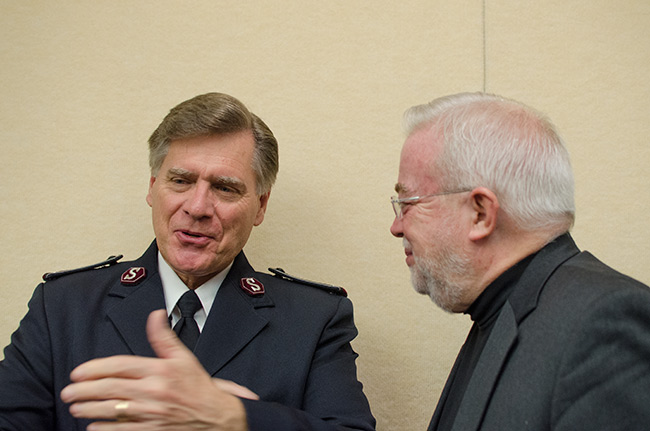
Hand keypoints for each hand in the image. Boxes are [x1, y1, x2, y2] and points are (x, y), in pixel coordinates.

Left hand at [60, 309, 255, 429]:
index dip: (95, 369)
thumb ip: (164, 338)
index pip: (120, 366)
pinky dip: (102, 430)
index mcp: (160, 371)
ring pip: (111, 411)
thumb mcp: (184, 358)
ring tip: (75, 407)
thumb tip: (155, 315)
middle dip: (84, 390)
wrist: (216, 417)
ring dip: (88, 409)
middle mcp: (153, 392)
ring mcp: (150, 414)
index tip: (78, 372)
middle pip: (110, 389)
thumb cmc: (198, 388)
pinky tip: (92, 427)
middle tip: (69, 391)